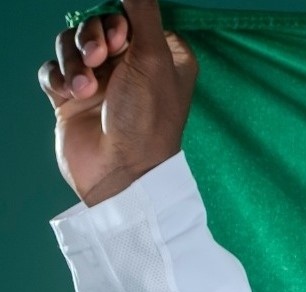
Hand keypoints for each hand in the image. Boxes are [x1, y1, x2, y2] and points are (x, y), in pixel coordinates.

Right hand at [36, 0, 196, 207]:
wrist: (120, 172)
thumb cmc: (147, 118)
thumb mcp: (154, 57)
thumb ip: (142, 13)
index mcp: (163, 54)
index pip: (131, 14)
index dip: (119, 20)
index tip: (123, 38)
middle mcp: (133, 65)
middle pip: (97, 24)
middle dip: (92, 37)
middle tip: (101, 59)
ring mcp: (101, 81)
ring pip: (71, 44)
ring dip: (73, 60)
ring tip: (86, 87)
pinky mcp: (72, 97)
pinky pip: (53, 69)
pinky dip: (58, 78)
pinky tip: (68, 95)